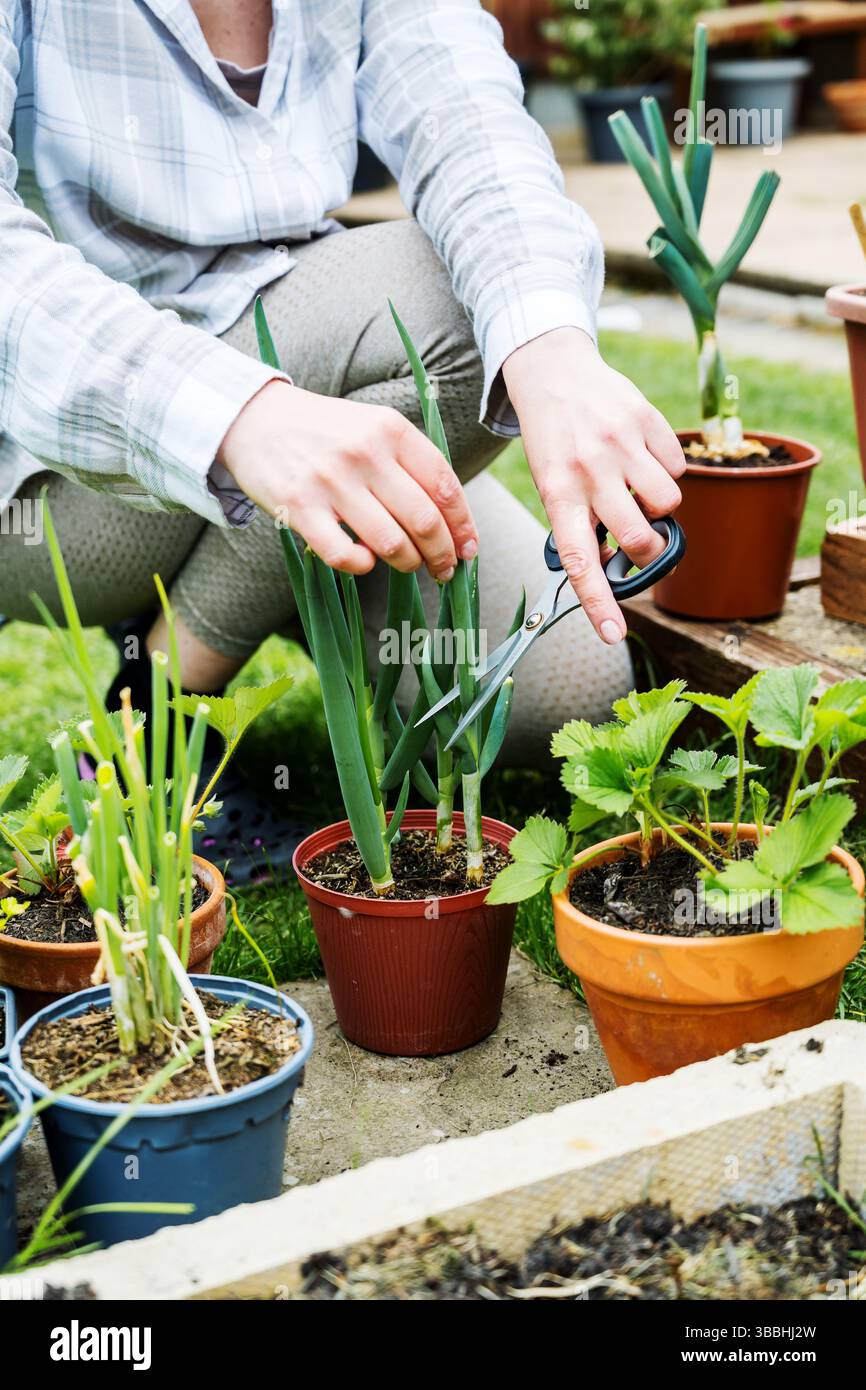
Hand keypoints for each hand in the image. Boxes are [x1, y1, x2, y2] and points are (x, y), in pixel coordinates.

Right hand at [217, 381, 478, 577]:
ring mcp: (330, 482)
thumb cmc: (325, 431)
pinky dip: (362, 566)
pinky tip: (365, 561)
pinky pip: (343, 555)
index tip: (469, 548)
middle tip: (445, 569)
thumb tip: (452, 519)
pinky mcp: (298, 508)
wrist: (255, 419)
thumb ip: (410, 462)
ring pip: (390, 542)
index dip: (463, 525)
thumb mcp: (373, 426)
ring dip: (409, 563)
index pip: (444, 485)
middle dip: (443, 554)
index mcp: (390, 430)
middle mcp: (364, 453)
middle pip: (424, 520)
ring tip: (410, 566)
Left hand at [503, 328, 684, 643]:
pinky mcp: (645, 419)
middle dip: (649, 547)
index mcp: (559, 494)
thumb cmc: (554, 441)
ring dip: (661, 504)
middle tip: (641, 536)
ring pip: (669, 502)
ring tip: (636, 484)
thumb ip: (579, 522)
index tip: (614, 634)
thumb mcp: (551, 484)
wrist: (553, 371)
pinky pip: (677, 465)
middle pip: (642, 537)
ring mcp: (620, 444)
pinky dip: (666, 468)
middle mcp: (590, 471)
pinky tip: (641, 454)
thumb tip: (611, 566)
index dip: (599, 602)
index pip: (581, 561)